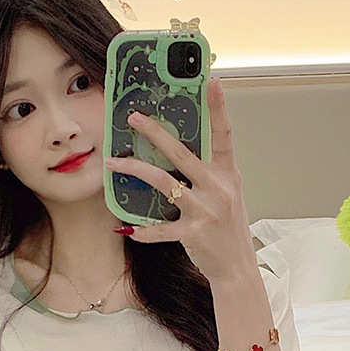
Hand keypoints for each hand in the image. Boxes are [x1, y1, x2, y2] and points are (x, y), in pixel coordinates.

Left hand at [104, 78, 254, 281]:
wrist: (237, 268)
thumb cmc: (228, 232)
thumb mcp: (227, 196)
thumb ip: (209, 174)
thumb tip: (182, 154)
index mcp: (227, 175)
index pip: (224, 135)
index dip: (219, 108)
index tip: (212, 81)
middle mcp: (218, 188)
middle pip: (181, 153)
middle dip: (154, 132)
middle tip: (134, 118)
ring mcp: (205, 210)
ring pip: (164, 183)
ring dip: (135, 171)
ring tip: (113, 163)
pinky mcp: (193, 233)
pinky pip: (160, 228)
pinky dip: (142, 229)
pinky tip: (125, 227)